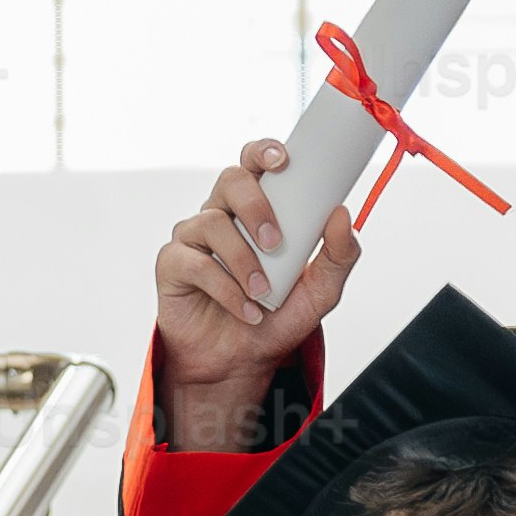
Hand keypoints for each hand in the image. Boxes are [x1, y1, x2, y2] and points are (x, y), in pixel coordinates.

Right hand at [155, 138, 353, 453]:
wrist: (240, 364)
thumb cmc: (274, 318)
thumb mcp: (320, 292)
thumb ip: (339, 256)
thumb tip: (343, 214)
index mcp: (255, 209)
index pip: (255, 163)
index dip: (264, 151)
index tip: (283, 160)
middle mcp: (222, 215)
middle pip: (231, 180)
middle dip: (256, 206)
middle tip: (276, 242)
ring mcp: (193, 238)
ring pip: (212, 222)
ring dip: (243, 259)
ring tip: (262, 292)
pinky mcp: (173, 265)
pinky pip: (194, 262)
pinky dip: (225, 289)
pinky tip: (245, 310)